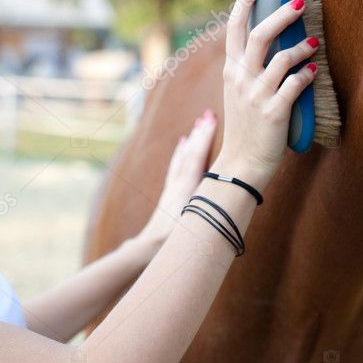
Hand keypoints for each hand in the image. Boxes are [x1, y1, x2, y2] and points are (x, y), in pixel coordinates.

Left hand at [135, 109, 217, 246]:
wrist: (148, 247)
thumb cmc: (170, 241)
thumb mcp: (190, 230)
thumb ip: (201, 217)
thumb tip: (215, 205)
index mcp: (185, 190)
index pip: (196, 158)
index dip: (204, 139)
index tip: (211, 120)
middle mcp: (178, 184)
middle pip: (190, 153)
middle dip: (200, 134)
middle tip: (208, 115)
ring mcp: (173, 188)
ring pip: (183, 158)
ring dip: (191, 141)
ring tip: (197, 127)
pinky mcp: (170, 193)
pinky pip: (177, 166)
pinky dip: (181, 153)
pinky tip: (181, 146)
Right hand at [213, 0, 318, 190]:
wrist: (242, 164)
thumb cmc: (247, 126)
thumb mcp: (239, 92)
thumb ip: (248, 68)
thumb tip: (269, 42)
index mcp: (231, 71)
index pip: (235, 29)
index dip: (244, 2)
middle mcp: (241, 79)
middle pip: (259, 35)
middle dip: (281, 14)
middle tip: (300, 1)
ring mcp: (256, 95)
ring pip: (281, 58)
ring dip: (302, 46)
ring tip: (314, 42)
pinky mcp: (273, 111)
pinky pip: (295, 84)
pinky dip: (307, 74)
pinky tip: (315, 70)